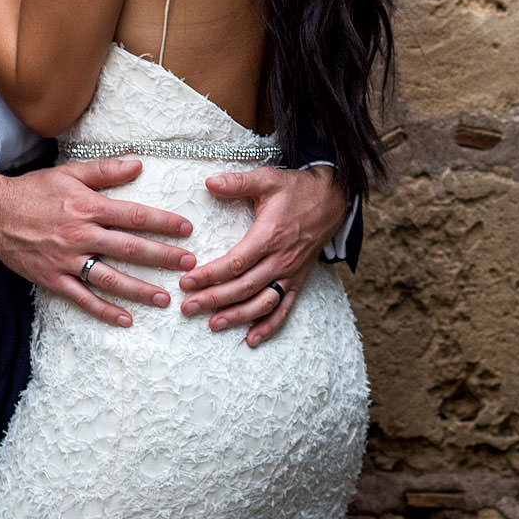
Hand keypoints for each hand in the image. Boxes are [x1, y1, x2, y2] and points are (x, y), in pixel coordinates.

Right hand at [0, 158, 196, 328]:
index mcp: (88, 208)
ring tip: (165, 298)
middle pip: (130, 249)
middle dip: (163, 258)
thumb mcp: (70, 173)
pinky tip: (126, 320)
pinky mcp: (53, 279)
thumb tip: (139, 165)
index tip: (187, 229)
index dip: (164, 223)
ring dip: (140, 290)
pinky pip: (82, 298)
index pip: (135, 216)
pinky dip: (104, 311)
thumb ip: (105, 170)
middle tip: (190, 266)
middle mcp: (81, 235)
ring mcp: (67, 260)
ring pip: (110, 278)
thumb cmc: (34, 190)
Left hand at [180, 165, 345, 346]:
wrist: (332, 200)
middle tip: (188, 308)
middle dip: (214, 299)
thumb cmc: (296, 190)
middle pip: (245, 286)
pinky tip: (252, 339)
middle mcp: (281, 259)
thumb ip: (238, 182)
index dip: (210, 274)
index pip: (236, 262)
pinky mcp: (298, 281)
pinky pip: (285, 308)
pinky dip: (270, 326)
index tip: (186, 281)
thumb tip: (209, 182)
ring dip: (238, 317)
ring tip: (212, 324)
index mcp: (270, 235)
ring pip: (263, 302)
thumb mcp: (268, 179)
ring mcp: (291, 273)